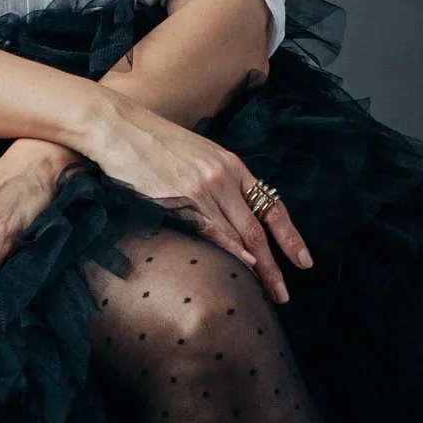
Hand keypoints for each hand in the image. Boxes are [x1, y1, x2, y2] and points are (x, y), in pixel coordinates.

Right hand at [85, 96, 311, 304]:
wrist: (118, 127)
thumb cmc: (153, 143)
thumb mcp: (197, 155)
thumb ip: (218, 182)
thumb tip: (229, 215)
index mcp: (232, 166)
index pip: (271, 206)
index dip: (290, 236)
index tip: (303, 261)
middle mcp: (224, 177)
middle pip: (258, 229)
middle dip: (277, 265)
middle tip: (285, 295)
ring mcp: (203, 188)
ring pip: (240, 234)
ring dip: (258, 267)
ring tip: (270, 293)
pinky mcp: (179, 198)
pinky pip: (212, 231)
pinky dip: (231, 251)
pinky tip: (244, 267)